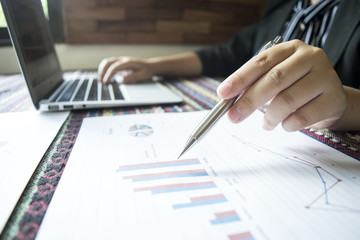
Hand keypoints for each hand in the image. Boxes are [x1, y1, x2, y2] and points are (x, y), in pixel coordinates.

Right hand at [98, 57, 153, 83]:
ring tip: (100, 79)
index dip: (109, 74)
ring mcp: (120, 61)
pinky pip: (109, 65)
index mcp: (128, 62)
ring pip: (107, 62)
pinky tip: (104, 77)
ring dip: (102, 70)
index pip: (115, 67)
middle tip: (101, 81)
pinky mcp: (119, 64)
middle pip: (108, 62)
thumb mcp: (142, 75)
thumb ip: (133, 77)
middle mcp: (123, 60)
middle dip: (102, 71)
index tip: (106, 81)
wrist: (150, 66)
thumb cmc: (146, 70)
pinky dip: (105, 70)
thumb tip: (123, 79)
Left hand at [217, 39, 346, 130]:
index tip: (223, 93)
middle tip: (233, 116)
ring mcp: (325, 76)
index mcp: (291, 48)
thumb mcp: (276, 79)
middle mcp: (310, 57)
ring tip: (266, 124)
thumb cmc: (296, 86)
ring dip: (269, 117)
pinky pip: (303, 117)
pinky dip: (287, 125)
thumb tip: (227, 100)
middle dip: (249, 100)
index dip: (240, 78)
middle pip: (274, 79)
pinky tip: (284, 124)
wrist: (330, 97)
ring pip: (287, 100)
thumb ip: (254, 85)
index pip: (261, 61)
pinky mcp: (334, 98)